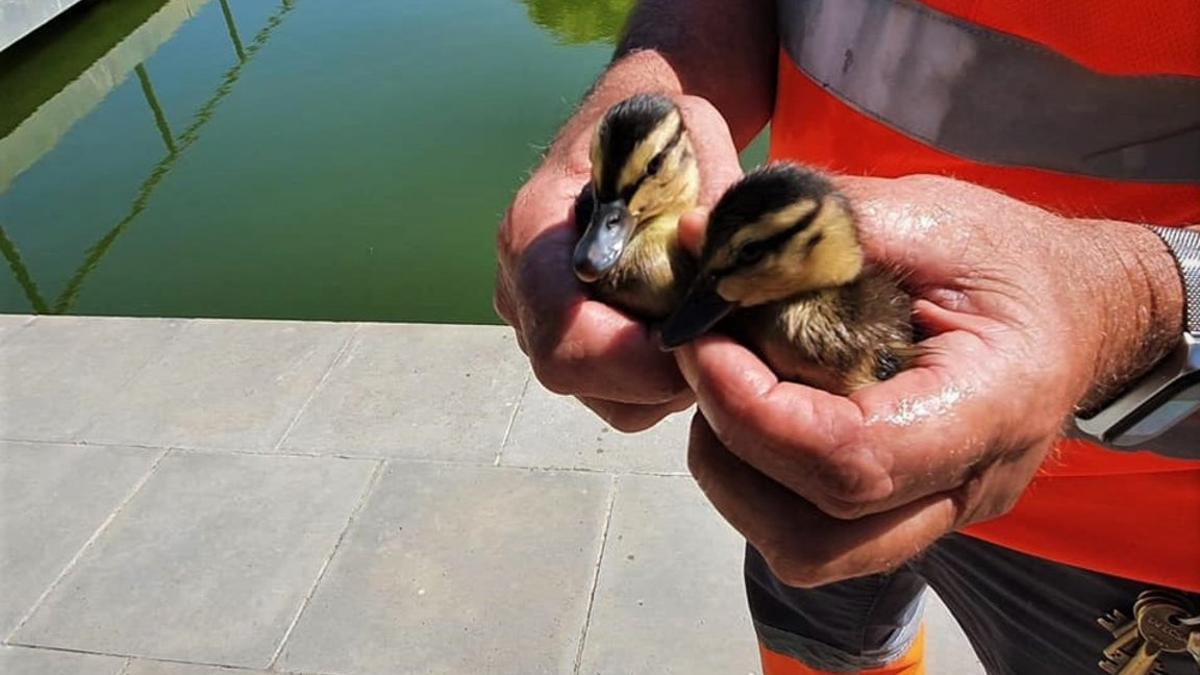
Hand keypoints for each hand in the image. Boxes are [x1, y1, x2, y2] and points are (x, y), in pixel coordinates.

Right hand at [495, 95, 741, 429]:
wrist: (640, 133)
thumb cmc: (663, 132)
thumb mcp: (691, 138)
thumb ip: (706, 192)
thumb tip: (704, 242)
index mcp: (532, 235)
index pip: (565, 343)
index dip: (636, 362)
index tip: (702, 338)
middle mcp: (520, 289)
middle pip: (583, 380)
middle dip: (662, 374)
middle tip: (722, 336)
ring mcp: (538, 322)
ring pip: (607, 397)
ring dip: (668, 380)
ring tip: (711, 326)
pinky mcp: (569, 342)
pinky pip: (617, 391)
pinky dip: (663, 378)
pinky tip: (693, 329)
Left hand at [675, 174, 1182, 584]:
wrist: (1080, 312)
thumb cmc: (1013, 261)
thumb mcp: (933, 217)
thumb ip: (823, 227)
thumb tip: (702, 238)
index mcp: (992, 408)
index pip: (852, 459)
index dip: (752, 408)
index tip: (702, 339)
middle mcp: (964, 487)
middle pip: (816, 534)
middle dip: (730, 448)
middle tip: (702, 358)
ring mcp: (934, 513)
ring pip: (807, 552)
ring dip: (735, 478)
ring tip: (721, 389)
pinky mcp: (904, 513)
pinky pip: (814, 534)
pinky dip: (758, 482)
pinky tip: (753, 410)